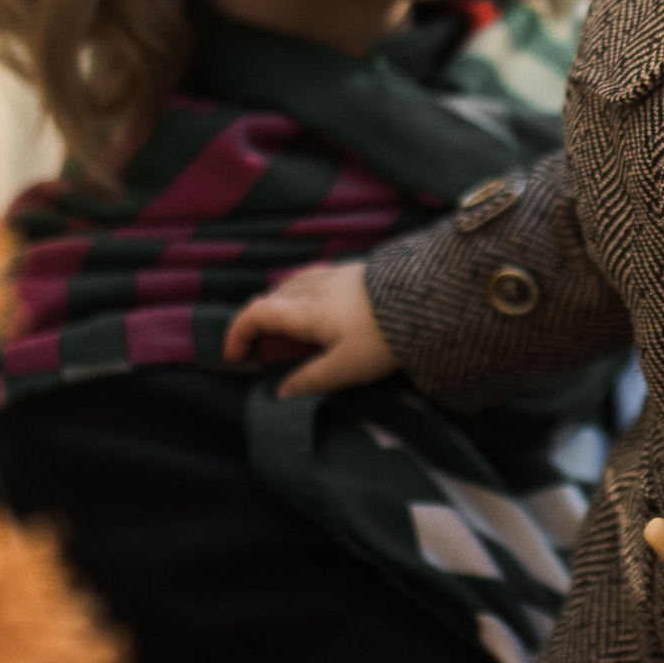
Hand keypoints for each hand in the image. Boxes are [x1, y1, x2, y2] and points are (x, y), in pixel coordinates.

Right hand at [222, 261, 396, 395]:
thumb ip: (310, 380)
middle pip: (270, 296)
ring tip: (286, 330)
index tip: (234, 357)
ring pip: (291, 285)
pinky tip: (316, 307)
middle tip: (261, 348)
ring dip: (278, 305)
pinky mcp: (354, 270)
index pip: (256, 313)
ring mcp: (334, 274)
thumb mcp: (345, 367)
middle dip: (257, 322)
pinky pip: (312, 278)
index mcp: (305, 310)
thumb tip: (281, 392)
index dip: (237, 333)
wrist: (428, 299)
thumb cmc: (383, 336)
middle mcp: (313, 286)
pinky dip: (299, 294)